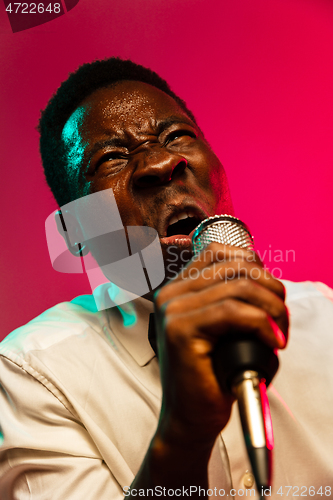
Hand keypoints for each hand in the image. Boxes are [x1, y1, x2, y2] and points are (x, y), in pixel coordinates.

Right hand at [153, 243, 288, 448]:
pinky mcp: (180, 331)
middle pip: (234, 266)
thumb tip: (263, 275)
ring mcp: (172, 310)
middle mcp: (170, 293)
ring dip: (271, 308)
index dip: (254, 266)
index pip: (219, 251)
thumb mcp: (221, 326)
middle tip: (281, 318)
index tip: (270, 294)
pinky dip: (262, 324)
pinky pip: (233, 312)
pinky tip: (272, 342)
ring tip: (279, 332)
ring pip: (238, 286)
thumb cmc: (211, 373)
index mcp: (177, 287)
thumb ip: (230, 296)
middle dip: (270, 289)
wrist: (191, 416)